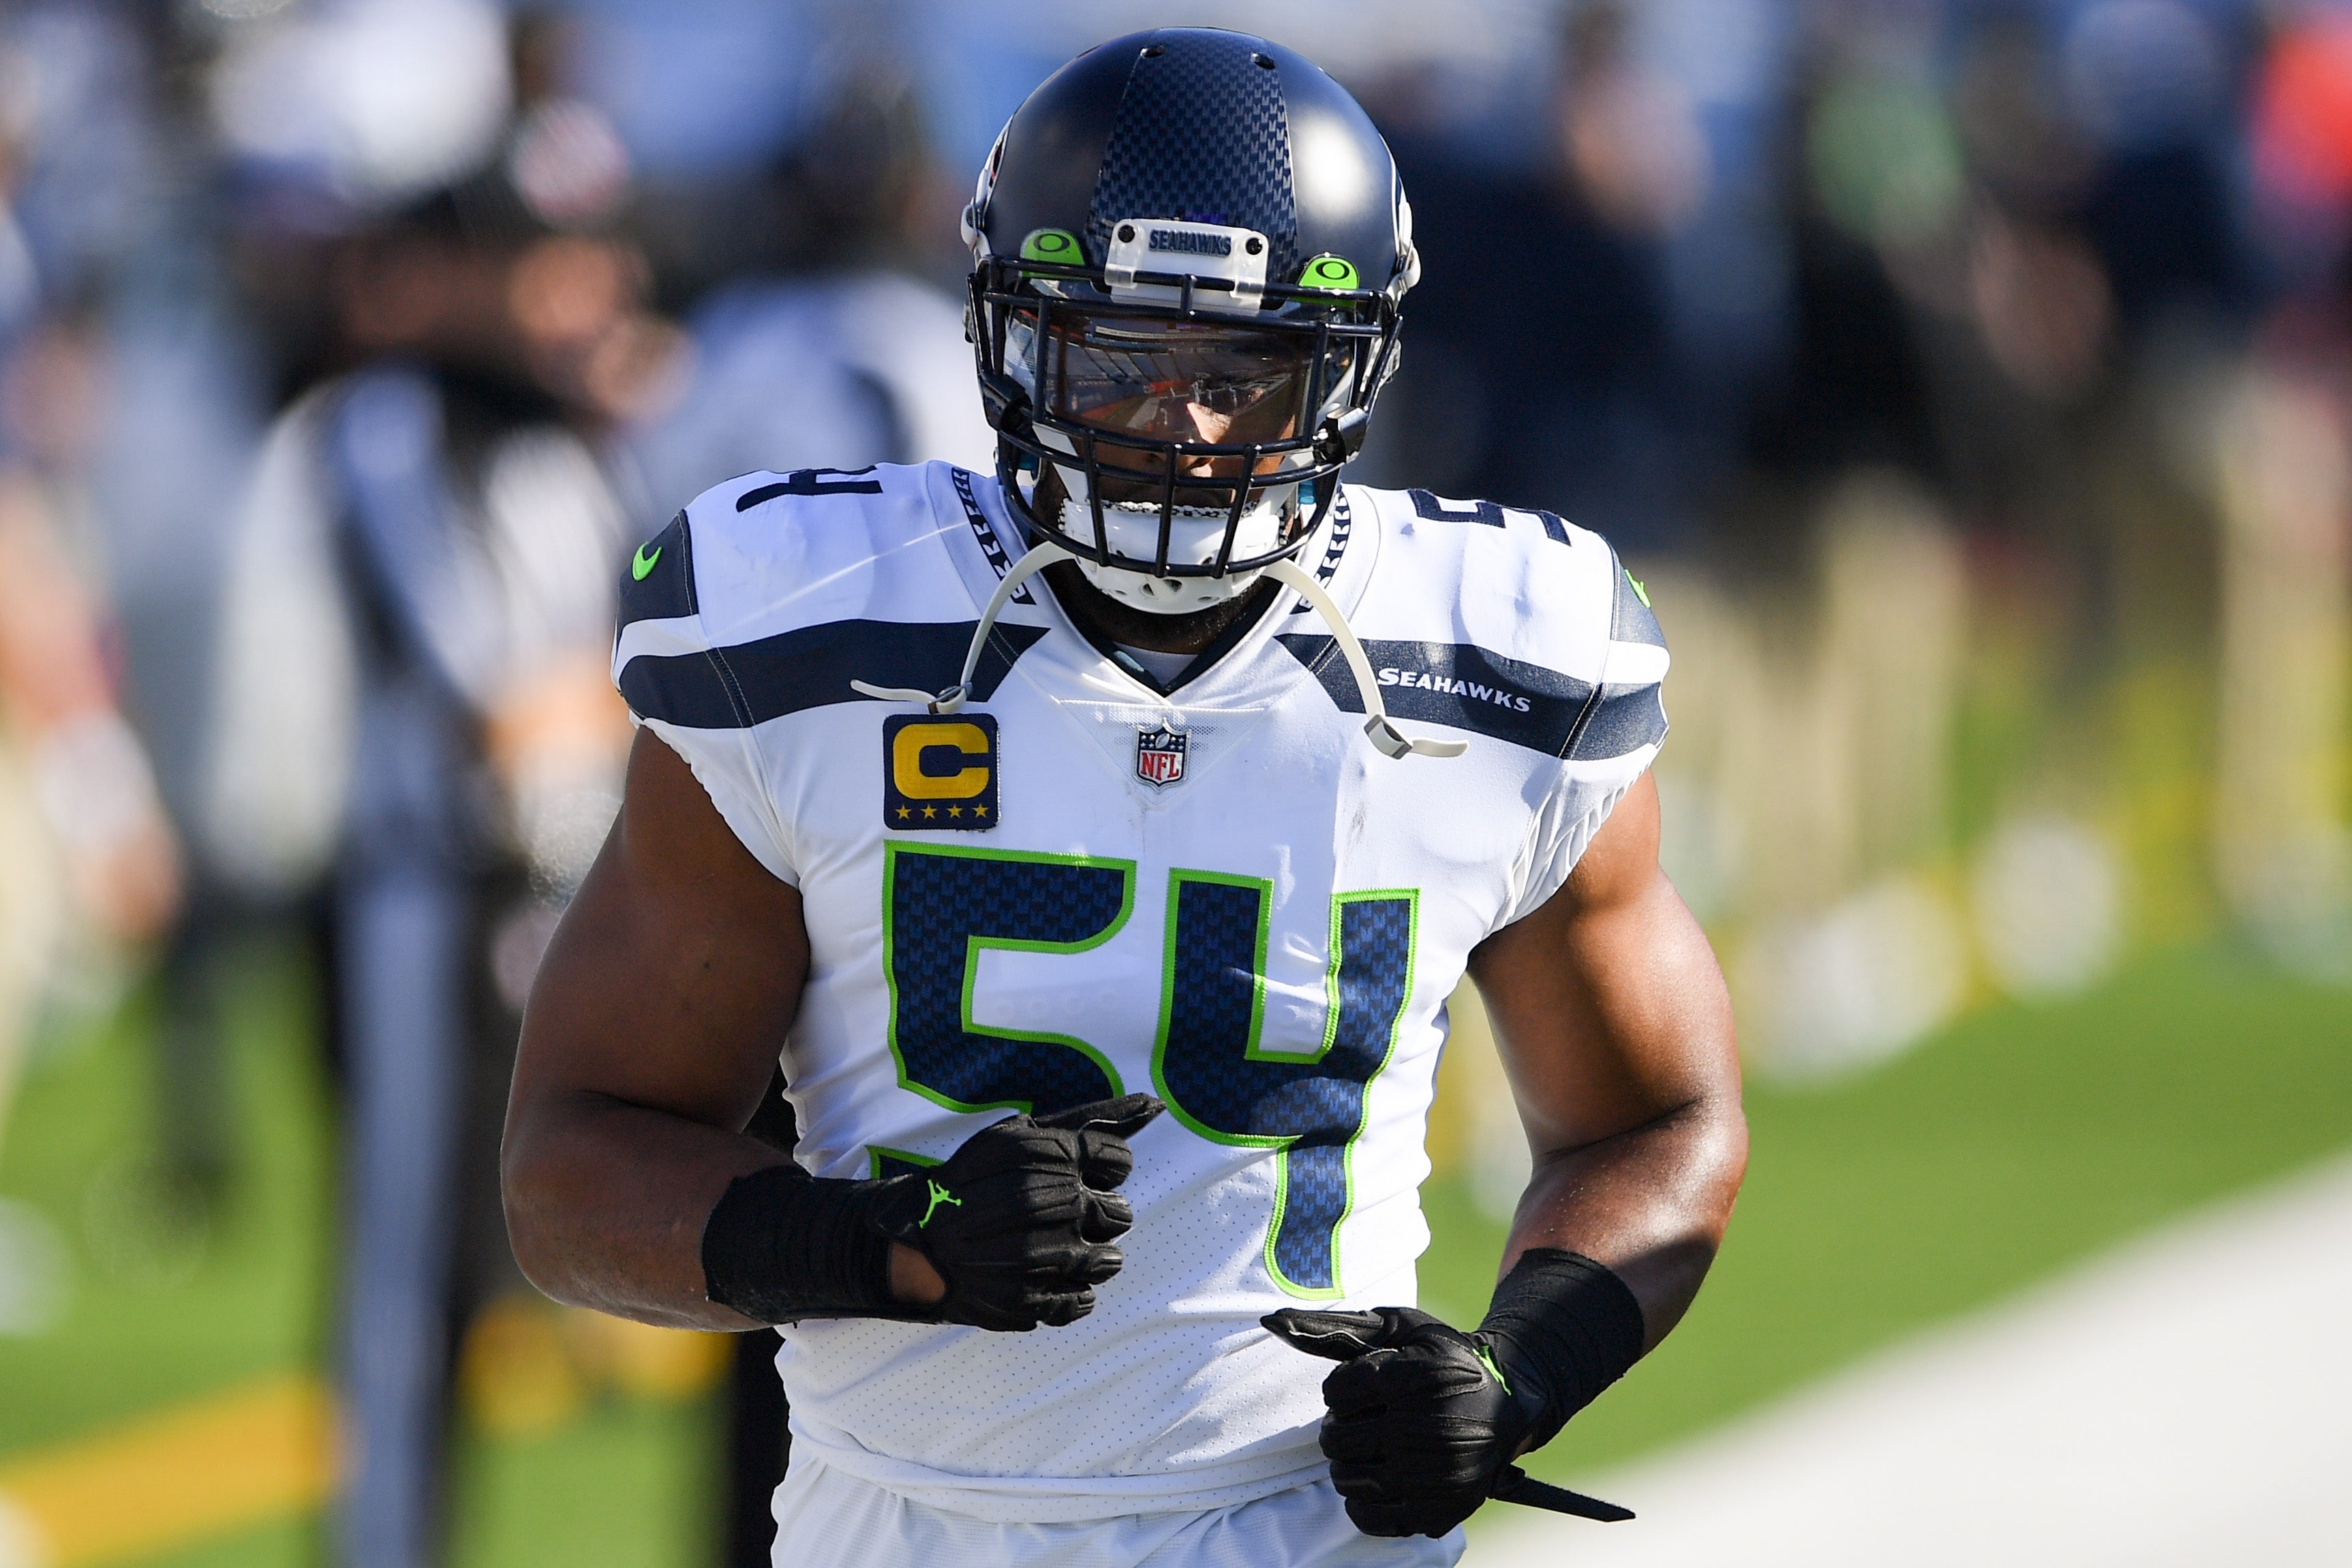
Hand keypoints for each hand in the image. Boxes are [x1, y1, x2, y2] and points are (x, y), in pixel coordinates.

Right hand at [874, 1094, 1162, 1330]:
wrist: (916, 1239)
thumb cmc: (973, 1179)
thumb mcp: (1019, 1134)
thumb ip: (1088, 1120)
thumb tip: (1155, 1104)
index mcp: (1050, 1157)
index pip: (1120, 1160)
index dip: (1102, 1168)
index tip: (1078, 1175)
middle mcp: (1052, 1205)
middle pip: (1120, 1213)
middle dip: (1094, 1213)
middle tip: (1056, 1215)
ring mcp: (1043, 1257)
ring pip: (1110, 1260)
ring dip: (1088, 1254)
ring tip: (1049, 1247)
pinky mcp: (1031, 1301)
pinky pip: (1086, 1300)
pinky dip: (1069, 1291)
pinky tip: (1042, 1276)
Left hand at [1264, 1305, 1542, 1537]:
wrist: (1508, 1404)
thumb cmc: (1444, 1360)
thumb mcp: (1401, 1328)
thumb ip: (1337, 1326)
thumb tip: (1272, 1322)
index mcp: (1416, 1379)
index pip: (1335, 1391)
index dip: (1343, 1386)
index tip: (1367, 1385)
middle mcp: (1426, 1430)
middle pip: (1334, 1438)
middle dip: (1342, 1424)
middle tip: (1368, 1417)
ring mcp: (1432, 1478)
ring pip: (1344, 1478)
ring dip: (1350, 1461)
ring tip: (1377, 1445)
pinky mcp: (1436, 1512)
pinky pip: (1366, 1516)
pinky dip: (1362, 1498)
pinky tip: (1383, 1474)